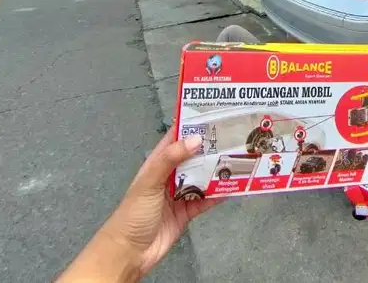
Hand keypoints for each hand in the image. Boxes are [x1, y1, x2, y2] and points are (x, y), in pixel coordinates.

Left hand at [59, 129, 220, 281]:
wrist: (129, 252)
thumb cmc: (133, 214)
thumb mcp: (149, 181)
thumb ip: (170, 159)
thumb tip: (196, 139)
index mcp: (157, 163)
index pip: (175, 139)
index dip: (191, 126)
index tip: (212, 115)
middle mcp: (170, 176)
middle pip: (193, 157)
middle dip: (210, 148)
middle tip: (233, 137)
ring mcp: (179, 194)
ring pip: (202, 177)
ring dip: (217, 171)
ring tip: (237, 159)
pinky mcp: (188, 212)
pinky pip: (206, 199)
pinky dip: (218, 194)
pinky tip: (233, 187)